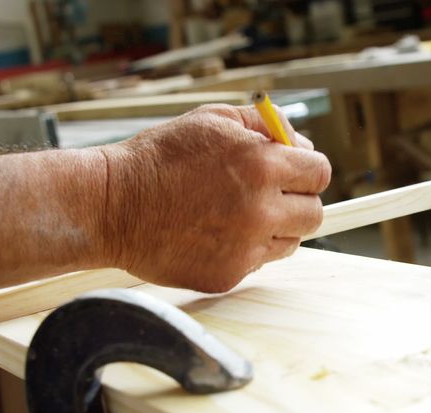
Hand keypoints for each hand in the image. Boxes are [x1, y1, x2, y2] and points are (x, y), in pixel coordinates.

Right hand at [97, 104, 330, 291]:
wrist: (110, 206)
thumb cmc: (157, 159)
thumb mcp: (211, 120)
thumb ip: (264, 125)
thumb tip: (298, 141)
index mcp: (262, 165)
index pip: (320, 173)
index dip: (307, 170)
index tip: (294, 173)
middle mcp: (261, 209)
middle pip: (314, 214)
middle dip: (297, 202)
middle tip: (270, 196)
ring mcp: (246, 247)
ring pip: (290, 242)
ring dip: (274, 228)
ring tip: (236, 214)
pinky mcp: (229, 275)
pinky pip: (257, 263)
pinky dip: (243, 250)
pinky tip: (213, 234)